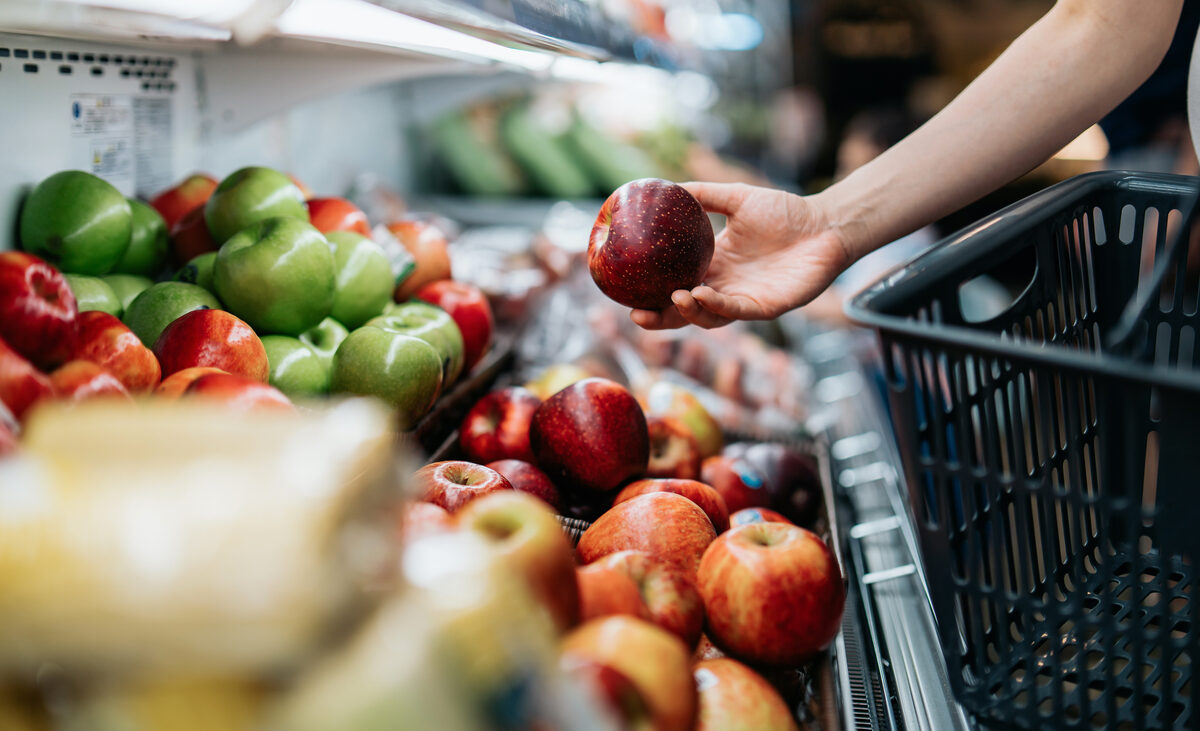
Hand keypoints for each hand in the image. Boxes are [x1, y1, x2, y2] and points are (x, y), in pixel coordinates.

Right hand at [631, 182, 850, 328]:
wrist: (824, 223)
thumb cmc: (785, 212)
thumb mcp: (736, 197)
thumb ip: (702, 194)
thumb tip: (665, 185)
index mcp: (713, 265)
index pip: (674, 285)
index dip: (650, 293)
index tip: (624, 291)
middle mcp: (724, 287)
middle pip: (684, 311)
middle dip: (660, 319)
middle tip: (636, 316)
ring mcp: (744, 300)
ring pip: (707, 317)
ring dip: (688, 311)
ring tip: (675, 295)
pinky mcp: (765, 308)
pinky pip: (735, 311)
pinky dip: (716, 305)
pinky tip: (700, 293)